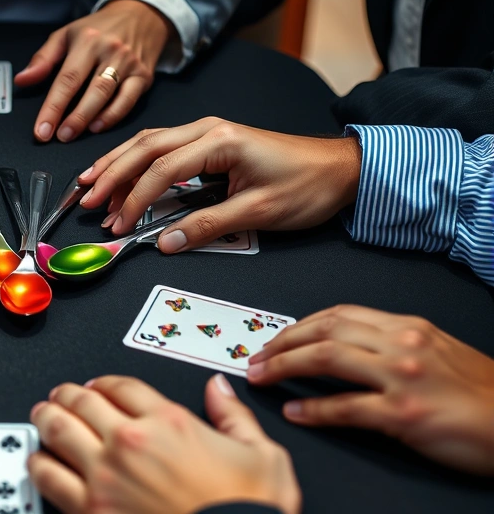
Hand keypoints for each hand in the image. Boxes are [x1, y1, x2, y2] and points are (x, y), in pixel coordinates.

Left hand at [15, 0, 170, 142]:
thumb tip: (22, 80)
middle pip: (91, 90)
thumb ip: (43, 59)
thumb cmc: (98, 29)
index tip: (41, 129)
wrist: (140, 15)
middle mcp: (111, 51)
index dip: (53, 107)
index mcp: (88, 40)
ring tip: (74, 134)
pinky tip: (99, 127)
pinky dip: (114, 116)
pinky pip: (129, 101)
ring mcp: (130, 64)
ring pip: (110, 96)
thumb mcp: (66, 35)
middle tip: (59, 136)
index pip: (67, 78)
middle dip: (74, 118)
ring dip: (91, 119)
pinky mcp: (144, 76)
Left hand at [29, 375, 299, 513]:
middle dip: (68, 394)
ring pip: (58, 430)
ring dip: (47, 418)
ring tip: (42, 415)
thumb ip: (234, 417)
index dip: (107, 383)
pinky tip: (39, 461)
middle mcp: (131, 442)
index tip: (100, 387)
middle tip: (61, 395)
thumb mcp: (263, 456)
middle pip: (82, 401)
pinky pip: (49, 477)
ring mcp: (106, 475)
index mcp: (170, 422)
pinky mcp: (89, 510)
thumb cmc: (250, 511)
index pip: (122, 385)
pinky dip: (39, 463)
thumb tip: (219, 389)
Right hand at [78, 117, 362, 251]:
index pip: (161, 170)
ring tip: (89, 185)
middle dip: (111, 174)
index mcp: (220, 141)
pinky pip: (162, 147)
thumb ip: (207, 226)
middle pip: (145, 146)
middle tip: (86, 200)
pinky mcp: (210, 141)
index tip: (118, 225)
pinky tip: (120, 172)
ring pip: (148, 142)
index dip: (134, 199)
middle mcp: (208, 129)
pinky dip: (136, 161)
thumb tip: (164, 243)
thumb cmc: (307, 186)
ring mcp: (208, 131)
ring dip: (117, 163)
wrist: (341, 168)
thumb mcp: (259, 212)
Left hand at [248, 305, 493, 474]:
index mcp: (407, 327)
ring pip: (325, 359)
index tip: (276, 336)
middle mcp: (402, 345)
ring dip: (284, 367)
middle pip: (323, 331)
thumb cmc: (483, 393)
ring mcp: (402, 378)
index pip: (337, 315)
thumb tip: (349, 345)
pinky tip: (295, 411)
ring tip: (261, 377)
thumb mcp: (438, 351)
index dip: (298, 325)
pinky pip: (345, 407)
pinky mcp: (404, 413)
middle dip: (281, 342)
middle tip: (256, 357)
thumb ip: (395, 343)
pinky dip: (314, 409)